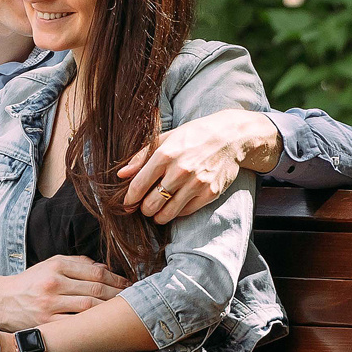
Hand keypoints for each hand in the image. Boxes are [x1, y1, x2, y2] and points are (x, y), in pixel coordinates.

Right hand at [0, 255, 129, 328]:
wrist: (1, 301)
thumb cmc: (30, 282)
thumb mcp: (50, 264)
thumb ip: (77, 264)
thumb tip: (105, 269)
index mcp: (56, 265)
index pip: (96, 272)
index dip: (117, 279)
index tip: (131, 284)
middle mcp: (54, 283)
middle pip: (96, 290)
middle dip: (119, 295)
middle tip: (135, 299)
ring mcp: (50, 305)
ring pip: (89, 307)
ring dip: (110, 310)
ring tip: (124, 312)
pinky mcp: (47, 323)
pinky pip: (76, 325)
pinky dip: (92, 325)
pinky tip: (104, 326)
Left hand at [118, 109, 281, 223]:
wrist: (230, 137)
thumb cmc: (194, 136)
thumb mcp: (165, 138)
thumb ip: (141, 157)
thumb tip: (121, 175)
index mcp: (165, 155)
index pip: (139, 186)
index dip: (130, 199)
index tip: (128, 203)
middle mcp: (180, 171)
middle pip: (151, 204)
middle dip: (144, 208)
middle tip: (145, 205)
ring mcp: (196, 184)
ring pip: (167, 213)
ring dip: (158, 215)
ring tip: (157, 210)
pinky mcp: (210, 193)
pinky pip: (186, 212)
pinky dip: (177, 212)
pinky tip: (175, 205)